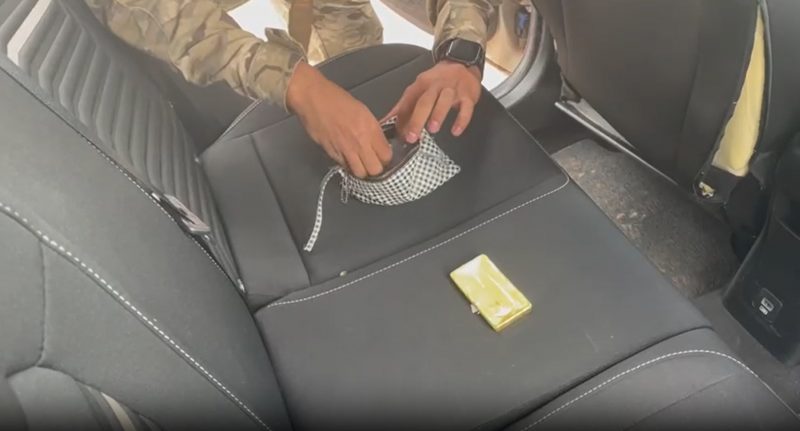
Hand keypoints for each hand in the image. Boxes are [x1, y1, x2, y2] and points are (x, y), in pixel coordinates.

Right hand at [287, 62, 391, 177]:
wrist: (312, 98)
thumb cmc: (336, 99)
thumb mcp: (362, 111)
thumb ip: (372, 129)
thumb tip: (378, 144)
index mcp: (370, 128)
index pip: (386, 155)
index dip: (386, 158)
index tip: (383, 154)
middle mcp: (359, 142)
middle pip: (375, 170)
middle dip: (376, 168)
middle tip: (373, 161)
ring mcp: (345, 150)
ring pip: (360, 173)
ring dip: (362, 170)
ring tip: (361, 163)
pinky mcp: (332, 154)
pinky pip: (345, 167)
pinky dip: (348, 166)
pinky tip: (348, 158)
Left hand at [386, 60, 481, 142]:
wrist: (463, 64)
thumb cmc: (438, 81)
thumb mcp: (418, 89)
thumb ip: (403, 107)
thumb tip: (385, 122)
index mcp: (421, 85)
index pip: (409, 101)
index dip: (402, 118)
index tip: (398, 134)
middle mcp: (436, 86)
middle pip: (425, 101)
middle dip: (417, 119)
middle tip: (412, 136)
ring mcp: (452, 90)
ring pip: (444, 101)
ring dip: (438, 115)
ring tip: (432, 129)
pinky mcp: (467, 95)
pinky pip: (466, 108)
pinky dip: (461, 120)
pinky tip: (456, 131)